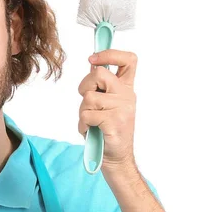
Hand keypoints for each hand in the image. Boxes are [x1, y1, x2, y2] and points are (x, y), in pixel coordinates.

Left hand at [77, 49, 137, 173]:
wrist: (116, 158)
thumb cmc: (106, 131)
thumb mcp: (105, 104)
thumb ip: (101, 87)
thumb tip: (92, 65)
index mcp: (126, 89)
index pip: (128, 60)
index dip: (110, 54)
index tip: (93, 58)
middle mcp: (127, 96)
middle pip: (99, 74)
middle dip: (84, 86)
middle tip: (87, 101)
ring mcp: (122, 109)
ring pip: (88, 97)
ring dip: (82, 112)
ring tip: (90, 122)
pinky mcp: (114, 122)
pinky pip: (87, 115)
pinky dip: (83, 125)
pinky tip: (91, 131)